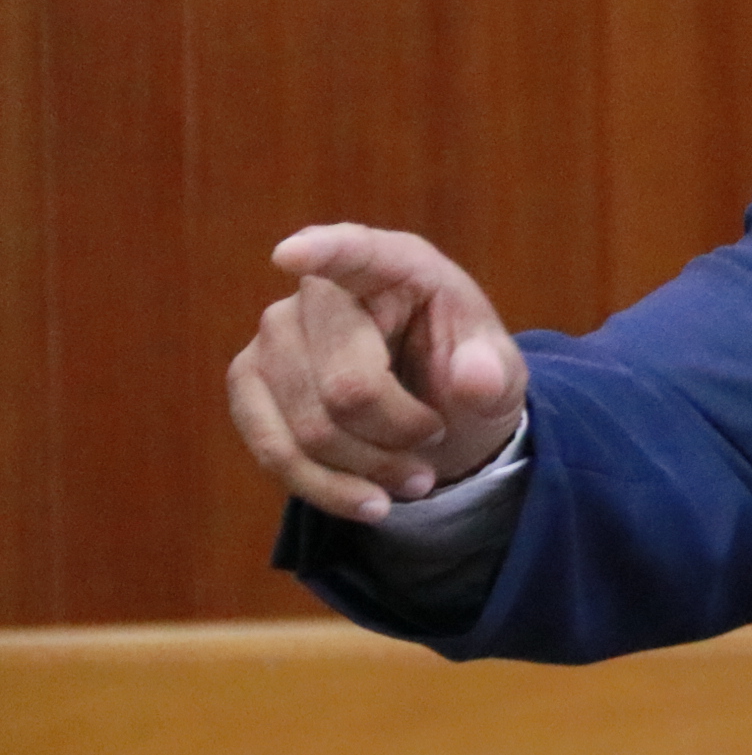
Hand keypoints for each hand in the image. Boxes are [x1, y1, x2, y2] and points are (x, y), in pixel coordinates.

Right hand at [227, 224, 527, 523]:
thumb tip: (476, 378)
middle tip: (435, 440)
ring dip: (370, 469)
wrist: (434, 419)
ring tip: (415, 476)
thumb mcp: (500, 374)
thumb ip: (495, 373)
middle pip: (347, 387)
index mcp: (397, 266)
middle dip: (399, 434)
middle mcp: (323, 291)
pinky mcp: (248, 381)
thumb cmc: (466, 377)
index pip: (358, 253)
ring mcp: (276, 334)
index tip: (290, 256)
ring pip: (310, 429)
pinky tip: (369, 502)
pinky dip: (327, 488)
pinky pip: (273, 451)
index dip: (324, 253)